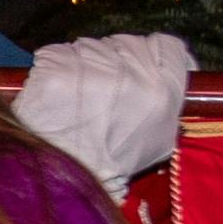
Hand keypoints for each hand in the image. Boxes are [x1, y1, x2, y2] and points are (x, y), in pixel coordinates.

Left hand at [13, 32, 192, 198]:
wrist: (64, 181)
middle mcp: (132, 76)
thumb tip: (169, 78)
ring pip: (90, 45)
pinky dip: (53, 67)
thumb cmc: (111, 163)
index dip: (153, 52)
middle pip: (126, 43)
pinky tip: (55, 91)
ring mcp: (91, 72)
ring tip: (75, 93)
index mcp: (164, 92)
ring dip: (82, 63)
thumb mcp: (159, 140)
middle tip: (101, 85)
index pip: (167, 46)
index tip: (143, 61)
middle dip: (114, 59)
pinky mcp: (55, 73)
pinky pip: (56, 52)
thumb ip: (168, 103)